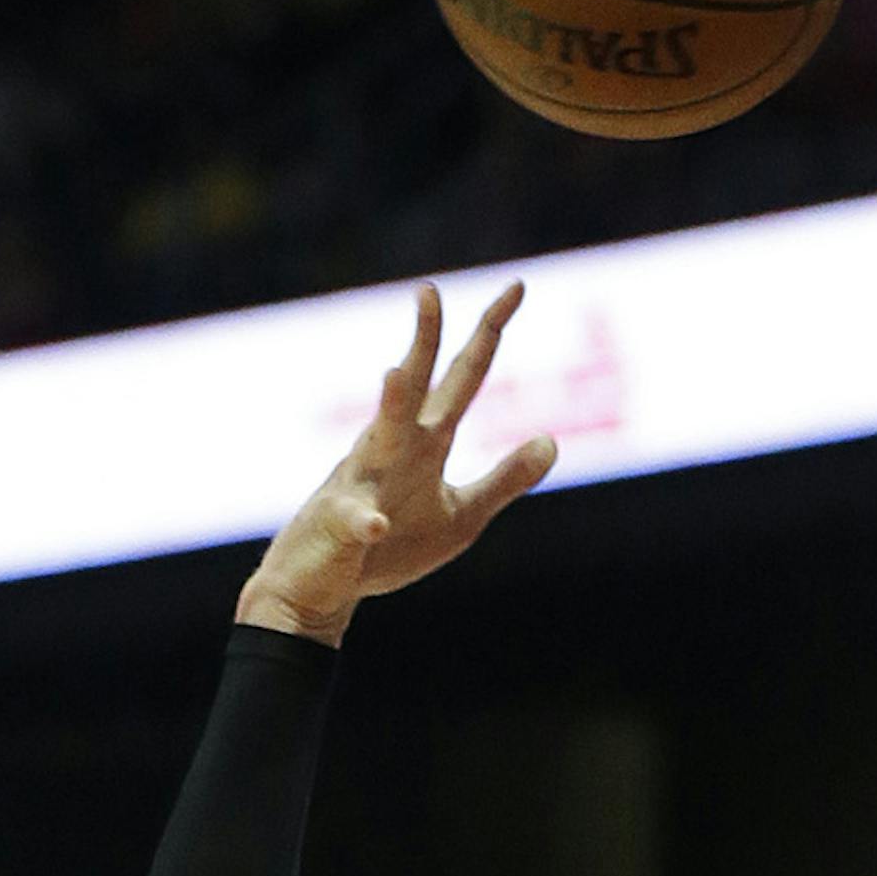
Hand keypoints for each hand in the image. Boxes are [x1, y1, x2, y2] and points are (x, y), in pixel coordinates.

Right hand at [236, 283, 555, 645]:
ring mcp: (363, 481)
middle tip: (430, 291)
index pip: (463, 377)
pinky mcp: (341, 524)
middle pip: (414, 386)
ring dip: (389, 406)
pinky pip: (356, 521)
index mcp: (426, 442)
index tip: (516, 287)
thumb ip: (505, 479)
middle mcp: (392, 447)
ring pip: (378, 435)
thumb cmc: (392, 547)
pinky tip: (377, 524)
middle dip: (424, 341)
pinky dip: (366, 521)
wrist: (324, 588)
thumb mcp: (464, 515)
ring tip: (398, 371)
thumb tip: (553, 439)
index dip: (489, 334)